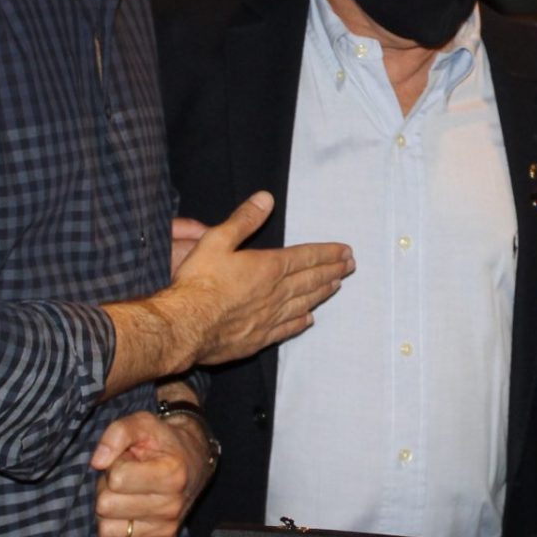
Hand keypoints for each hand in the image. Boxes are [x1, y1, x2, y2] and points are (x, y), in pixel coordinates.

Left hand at [90, 411, 210, 536]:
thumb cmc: (162, 442)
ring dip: (109, 513)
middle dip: (107, 490)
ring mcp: (168, 530)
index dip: (114, 466)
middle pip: (106, 506)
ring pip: (106, 530)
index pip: (116, 479)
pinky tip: (131, 515)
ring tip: (127, 497)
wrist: (194, 462)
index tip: (129, 461)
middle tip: (124, 480)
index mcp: (172, 474)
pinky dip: (115, 532)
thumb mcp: (142, 423)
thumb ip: (117, 433)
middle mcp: (173, 506)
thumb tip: (97, 463)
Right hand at [171, 192, 353, 365]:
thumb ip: (243, 220)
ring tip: (336, 286)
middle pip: (310, 280)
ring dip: (322, 293)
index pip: (306, 257)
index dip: (328, 253)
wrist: (185, 327)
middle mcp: (275, 293)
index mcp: (268, 267)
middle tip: (350, 266)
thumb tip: (266, 198)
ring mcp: (269, 318)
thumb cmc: (198, 283)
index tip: (346, 251)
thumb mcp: (216, 240)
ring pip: (304, 303)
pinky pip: (287, 328)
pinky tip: (309, 319)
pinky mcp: (258, 338)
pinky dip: (301, 321)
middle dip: (332, 270)